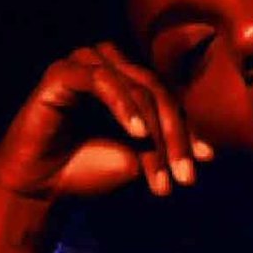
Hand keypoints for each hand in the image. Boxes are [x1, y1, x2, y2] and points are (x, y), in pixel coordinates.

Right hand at [0, 38, 215, 208]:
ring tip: (162, 165)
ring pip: (136, 85)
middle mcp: (110, 68)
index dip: (188, 128)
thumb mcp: (137, 160)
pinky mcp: (62, 72)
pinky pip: (102, 80)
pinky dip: (123, 105)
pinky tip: (136, 133)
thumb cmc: (88, 171)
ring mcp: (86, 65)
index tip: (205, 160)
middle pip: (158, 91)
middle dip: (174, 135)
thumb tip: (208, 153)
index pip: (169, 98)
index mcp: (129, 83)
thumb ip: (165, 147)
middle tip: (185, 174)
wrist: (43, 186)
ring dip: (153, 126)